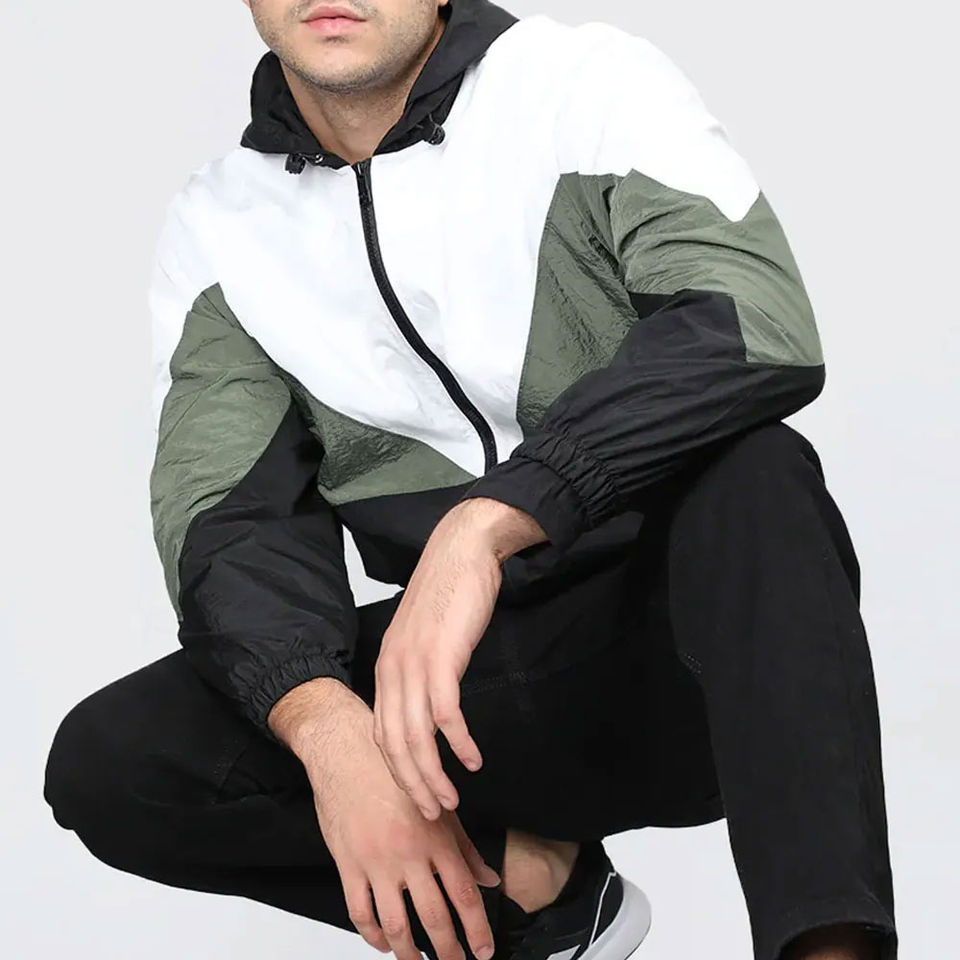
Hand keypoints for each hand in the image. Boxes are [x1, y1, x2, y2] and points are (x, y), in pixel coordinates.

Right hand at [271, 679, 500, 959]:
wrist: (348, 754)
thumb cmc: (395, 777)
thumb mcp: (438, 807)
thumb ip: (465, 847)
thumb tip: (489, 879)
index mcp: (436, 838)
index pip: (464, 894)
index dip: (477, 929)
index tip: (484, 952)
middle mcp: (409, 854)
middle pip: (434, 916)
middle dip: (449, 950)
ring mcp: (377, 862)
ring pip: (396, 923)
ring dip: (410, 952)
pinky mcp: (348, 865)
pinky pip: (361, 912)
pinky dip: (373, 936)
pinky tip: (384, 943)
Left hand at [372, 498, 546, 819]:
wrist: (462, 550)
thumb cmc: (449, 594)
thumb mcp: (425, 638)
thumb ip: (422, 670)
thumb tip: (431, 705)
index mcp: (386, 668)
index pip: (382, 735)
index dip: (398, 772)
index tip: (418, 796)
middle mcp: (392, 670)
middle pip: (395, 744)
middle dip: (412, 785)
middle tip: (433, 814)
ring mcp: (414, 664)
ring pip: (416, 736)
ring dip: (433, 775)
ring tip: (451, 801)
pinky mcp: (442, 656)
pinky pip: (446, 713)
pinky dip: (458, 742)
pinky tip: (472, 759)